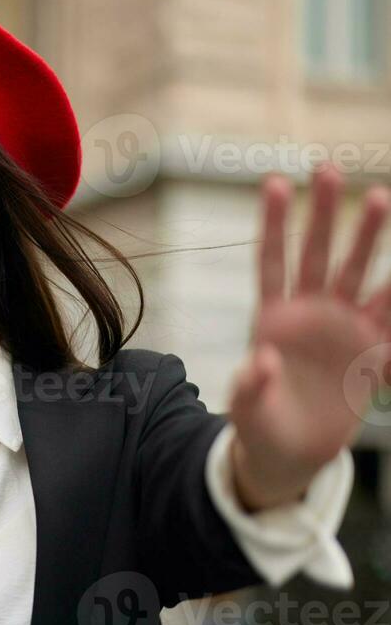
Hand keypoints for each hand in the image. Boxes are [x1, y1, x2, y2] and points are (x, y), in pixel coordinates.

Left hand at [229, 163, 390, 510]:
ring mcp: (340, 327)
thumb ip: (249, 388)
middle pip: (315, 254)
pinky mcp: (369, 349)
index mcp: (270, 319)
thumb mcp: (247, 411)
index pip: (270, 262)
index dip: (273, 224)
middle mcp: (307, 313)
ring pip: (355, 273)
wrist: (290, 453)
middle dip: (323, 214)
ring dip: (368, 238)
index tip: (275, 183)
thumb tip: (259, 362)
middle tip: (329, 170)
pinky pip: (389, 313)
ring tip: (379, 196)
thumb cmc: (260, 426)